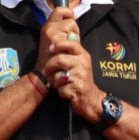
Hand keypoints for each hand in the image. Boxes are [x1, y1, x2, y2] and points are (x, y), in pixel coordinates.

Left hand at [38, 7, 103, 121]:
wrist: (91, 98)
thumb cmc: (80, 79)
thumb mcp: (78, 62)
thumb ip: (70, 53)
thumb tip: (56, 41)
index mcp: (83, 55)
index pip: (70, 43)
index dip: (58, 45)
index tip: (50, 49)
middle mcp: (83, 63)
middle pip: (59, 59)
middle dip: (49, 66)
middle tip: (46, 71)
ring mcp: (81, 76)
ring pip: (58, 76)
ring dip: (55, 82)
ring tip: (61, 84)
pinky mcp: (78, 88)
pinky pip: (61, 89)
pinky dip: (61, 92)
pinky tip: (67, 92)